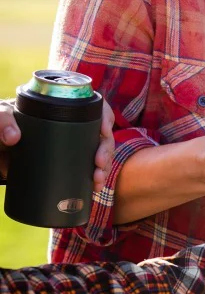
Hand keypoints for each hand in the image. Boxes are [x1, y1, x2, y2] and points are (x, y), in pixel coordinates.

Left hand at [1, 97, 115, 188]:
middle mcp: (71, 125)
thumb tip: (14, 137)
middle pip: (100, 133)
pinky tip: (96, 187)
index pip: (92, 106)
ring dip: (104, 167)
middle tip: (98, 163)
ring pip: (98, 153)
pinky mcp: (67, 164)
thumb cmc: (0, 127)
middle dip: (106, 149)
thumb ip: (2, 121)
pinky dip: (95, 179)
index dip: (105, 115)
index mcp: (61, 107)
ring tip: (97, 180)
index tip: (105, 130)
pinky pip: (88, 169)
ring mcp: (71, 146)